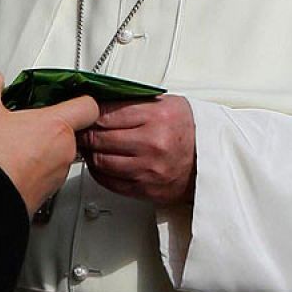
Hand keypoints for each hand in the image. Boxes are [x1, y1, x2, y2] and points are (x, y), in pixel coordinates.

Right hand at [0, 70, 98, 217]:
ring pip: (57, 153)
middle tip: (25, 124)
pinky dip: (33, 168)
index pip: (89, 106)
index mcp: (56, 126)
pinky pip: (46, 174)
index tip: (66, 99)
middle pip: (69, 130)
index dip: (79, 99)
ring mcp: (57, 174)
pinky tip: (10, 165)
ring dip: (40, 148)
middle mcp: (64, 151)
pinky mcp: (47, 193)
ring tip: (13, 146)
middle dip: (48, 126)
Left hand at [78, 95, 194, 205]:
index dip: (90, 115)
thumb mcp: (165, 104)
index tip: (85, 115)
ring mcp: (149, 169)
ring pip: (101, 161)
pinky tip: (100, 164)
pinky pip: (110, 182)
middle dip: (86, 134)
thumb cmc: (187, 129)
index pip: (107, 115)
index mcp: (157, 117)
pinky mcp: (147, 189)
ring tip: (91, 147)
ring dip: (91, 154)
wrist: (209, 158)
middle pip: (100, 138)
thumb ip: (132, 103)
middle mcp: (153, 143)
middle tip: (81, 131)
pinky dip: (99, 173)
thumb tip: (99, 102)